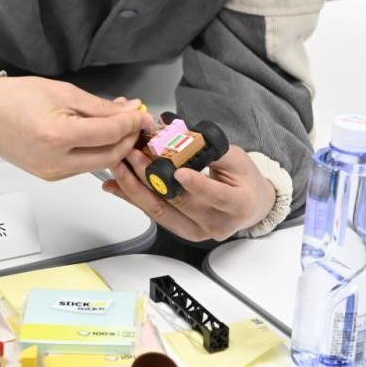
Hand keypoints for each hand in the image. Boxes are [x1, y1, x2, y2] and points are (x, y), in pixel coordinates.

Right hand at [0, 77, 153, 180]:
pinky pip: (84, 165)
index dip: (132, 123)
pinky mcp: (51, 176)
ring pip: (100, 163)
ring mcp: (53, 173)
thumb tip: (129, 111)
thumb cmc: (16, 97)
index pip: (110, 134)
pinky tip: (100, 133)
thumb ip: (99, 106)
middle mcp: (57, 162)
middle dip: (129, 138)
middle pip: (111, 155)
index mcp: (59, 136)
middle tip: (136, 120)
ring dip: (115, 145)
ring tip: (119, 122)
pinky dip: (98, 150)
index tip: (142, 112)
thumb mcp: (64, 92)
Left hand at [103, 145, 275, 241]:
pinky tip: (117, 184)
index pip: (217, 196)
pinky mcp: (179, 230)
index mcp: (238, 204)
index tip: (179, 171)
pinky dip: (134, 198)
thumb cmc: (243, 180)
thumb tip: (182, 135)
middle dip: (152, 177)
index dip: (197, 185)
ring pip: (160, 212)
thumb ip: (210, 150)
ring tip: (120, 167)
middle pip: (179, 203)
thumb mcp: (236, 158)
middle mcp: (216, 224)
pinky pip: (154, 214)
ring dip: (135, 188)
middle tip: (133, 155)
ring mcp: (196, 231)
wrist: (248, 205)